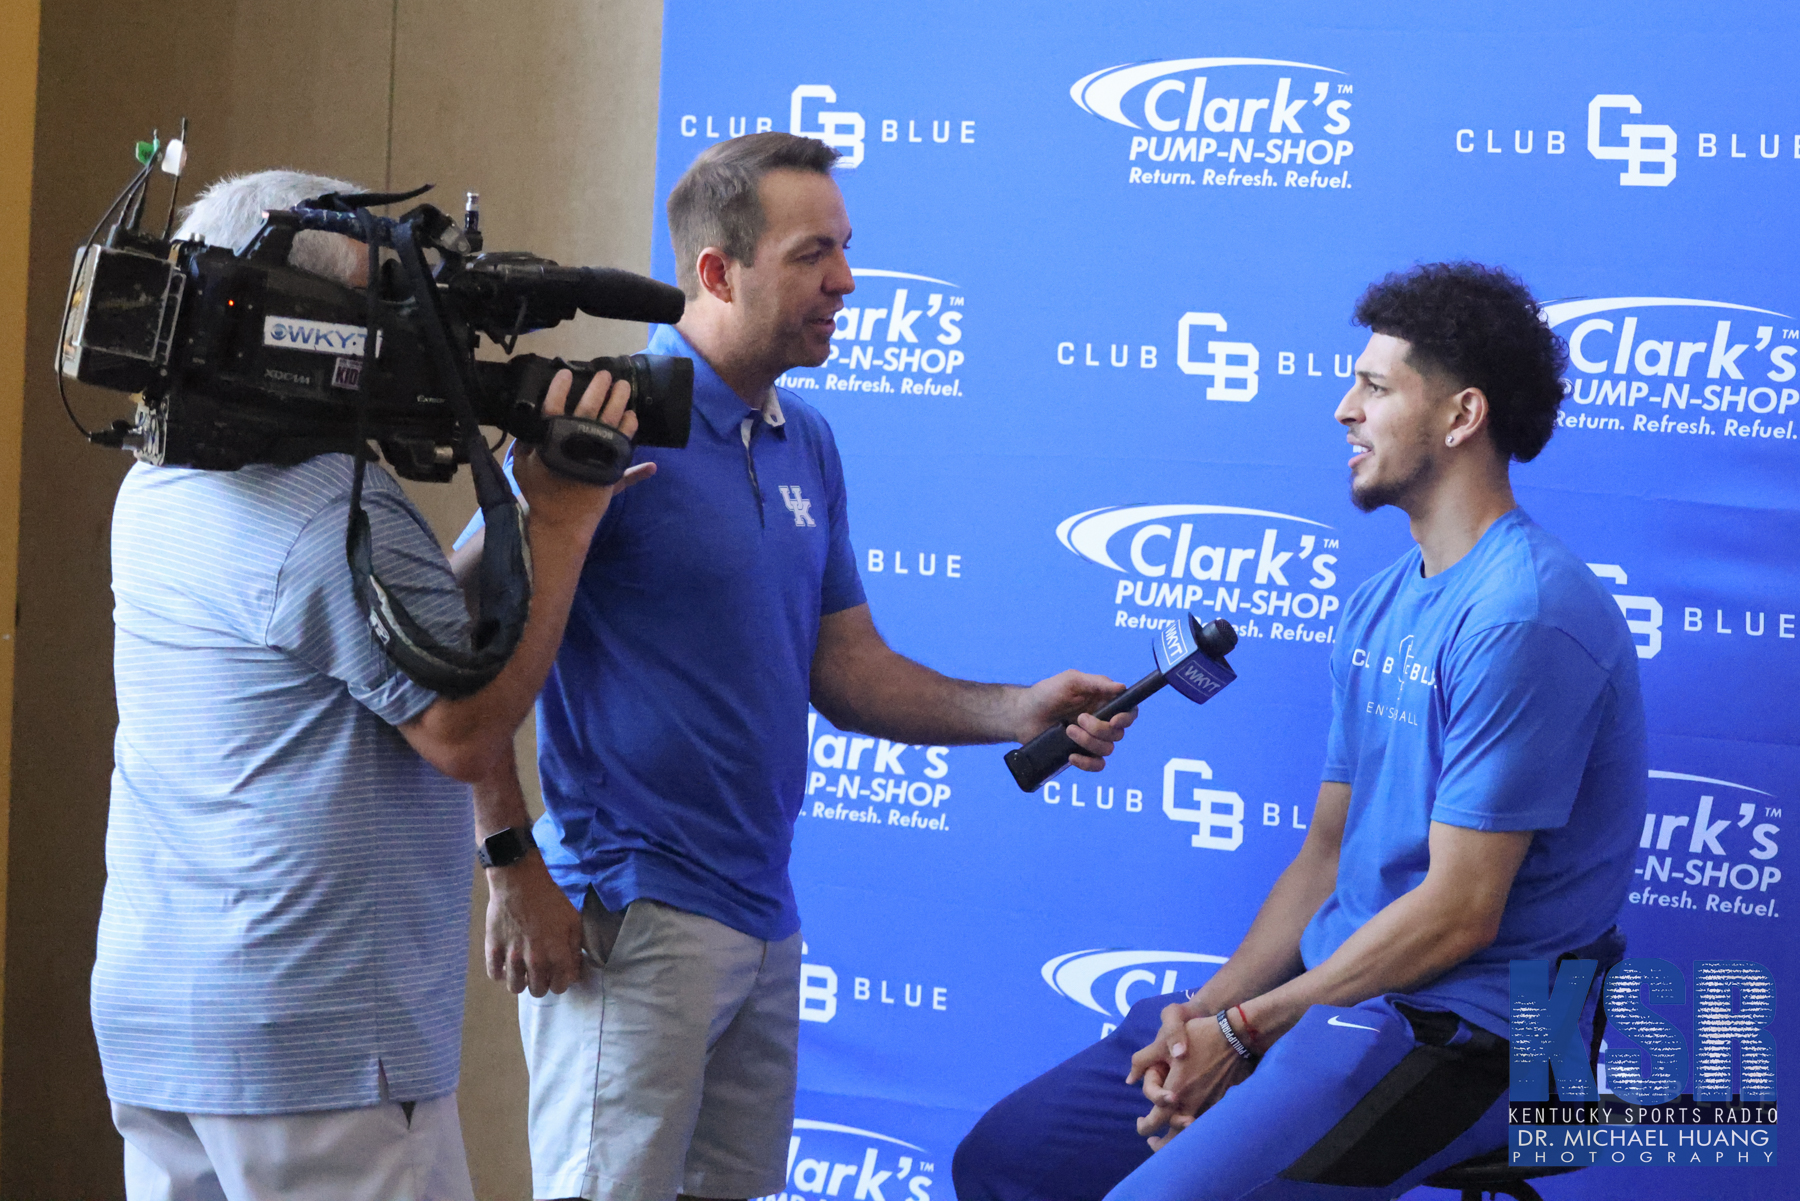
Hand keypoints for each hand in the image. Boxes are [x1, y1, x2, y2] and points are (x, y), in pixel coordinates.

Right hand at [484, 853, 583, 996]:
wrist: (520, 882)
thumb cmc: (550, 899)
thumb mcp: (573, 920)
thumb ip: (575, 947)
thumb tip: (574, 968)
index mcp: (557, 955)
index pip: (560, 986)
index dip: (561, 981)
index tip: (558, 973)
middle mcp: (535, 962)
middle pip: (538, 990)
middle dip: (542, 983)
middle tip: (540, 971)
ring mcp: (512, 958)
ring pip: (516, 988)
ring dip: (521, 981)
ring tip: (523, 969)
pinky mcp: (494, 950)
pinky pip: (495, 975)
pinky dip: (501, 973)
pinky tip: (506, 963)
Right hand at [512, 368, 655, 534]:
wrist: (561, 520)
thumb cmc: (539, 492)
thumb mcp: (523, 466)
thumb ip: (525, 443)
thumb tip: (525, 423)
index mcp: (550, 438)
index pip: (553, 405)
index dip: (559, 387)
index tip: (565, 373)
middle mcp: (575, 441)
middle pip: (589, 406)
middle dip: (598, 387)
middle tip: (605, 374)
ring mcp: (596, 452)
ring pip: (611, 419)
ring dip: (619, 399)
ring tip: (623, 387)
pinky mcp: (611, 465)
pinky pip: (625, 441)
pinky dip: (630, 426)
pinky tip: (632, 416)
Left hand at [1013, 670, 1134, 770]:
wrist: (1022, 715)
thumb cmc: (1045, 694)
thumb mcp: (1070, 681)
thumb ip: (1096, 683)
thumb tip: (1122, 688)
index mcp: (1103, 701)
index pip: (1129, 711)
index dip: (1127, 717)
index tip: (1114, 720)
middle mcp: (1102, 720)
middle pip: (1118, 733)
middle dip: (1099, 729)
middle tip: (1078, 719)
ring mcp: (1092, 739)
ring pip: (1108, 749)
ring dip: (1089, 742)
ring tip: (1068, 730)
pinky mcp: (1081, 753)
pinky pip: (1097, 765)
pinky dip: (1087, 763)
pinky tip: (1072, 755)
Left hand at [1126, 1000, 1251, 1148]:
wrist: (1236, 1035)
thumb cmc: (1198, 1036)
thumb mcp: (1163, 1044)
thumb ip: (1141, 1061)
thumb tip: (1129, 1080)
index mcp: (1176, 1091)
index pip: (1156, 1120)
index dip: (1144, 1126)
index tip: (1140, 1121)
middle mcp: (1193, 1103)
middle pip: (1175, 1138)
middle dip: (1161, 1144)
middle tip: (1153, 1141)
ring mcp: (1211, 1105)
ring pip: (1193, 1134)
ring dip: (1180, 1138)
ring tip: (1173, 1137)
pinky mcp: (1224, 1102)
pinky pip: (1209, 1123)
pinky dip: (1198, 1129)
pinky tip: (1192, 1122)